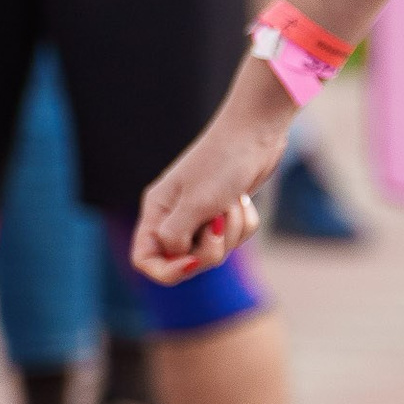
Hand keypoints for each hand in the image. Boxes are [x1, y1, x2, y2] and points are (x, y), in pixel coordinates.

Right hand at [134, 84, 289, 284]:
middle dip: (210, 248)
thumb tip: (175, 258)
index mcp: (157, 212)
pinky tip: (243, 201)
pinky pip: (236, 238)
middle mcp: (175, 216)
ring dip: (231, 232)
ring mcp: (201, 215)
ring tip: (231, 203)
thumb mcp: (196, 203)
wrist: (257, 133)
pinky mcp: (225, 212)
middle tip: (218, 221)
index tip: (191, 262)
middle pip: (185, 261)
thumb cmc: (223, 163)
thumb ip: (176, 236)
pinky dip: (244, 224)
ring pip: (215, 251)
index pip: (145, 259)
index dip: (167, 270)